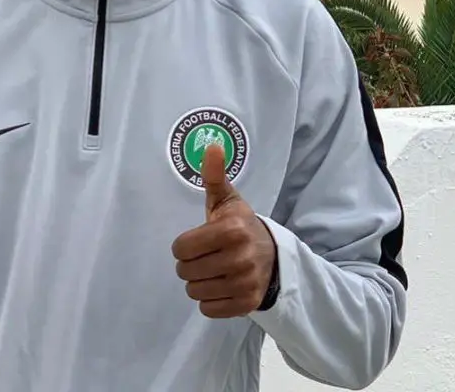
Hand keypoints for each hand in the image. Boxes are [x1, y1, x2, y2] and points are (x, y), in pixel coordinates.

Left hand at [171, 144, 276, 317]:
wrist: (273, 256)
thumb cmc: (240, 225)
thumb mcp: (227, 200)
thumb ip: (214, 176)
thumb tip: (211, 145)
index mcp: (231, 230)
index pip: (182, 248)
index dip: (183, 245)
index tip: (196, 241)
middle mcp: (239, 258)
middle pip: (186, 271)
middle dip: (190, 264)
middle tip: (205, 256)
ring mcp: (245, 283)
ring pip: (194, 291)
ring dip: (198, 282)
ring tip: (212, 270)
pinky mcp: (246, 304)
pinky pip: (208, 309)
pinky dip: (210, 300)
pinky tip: (220, 285)